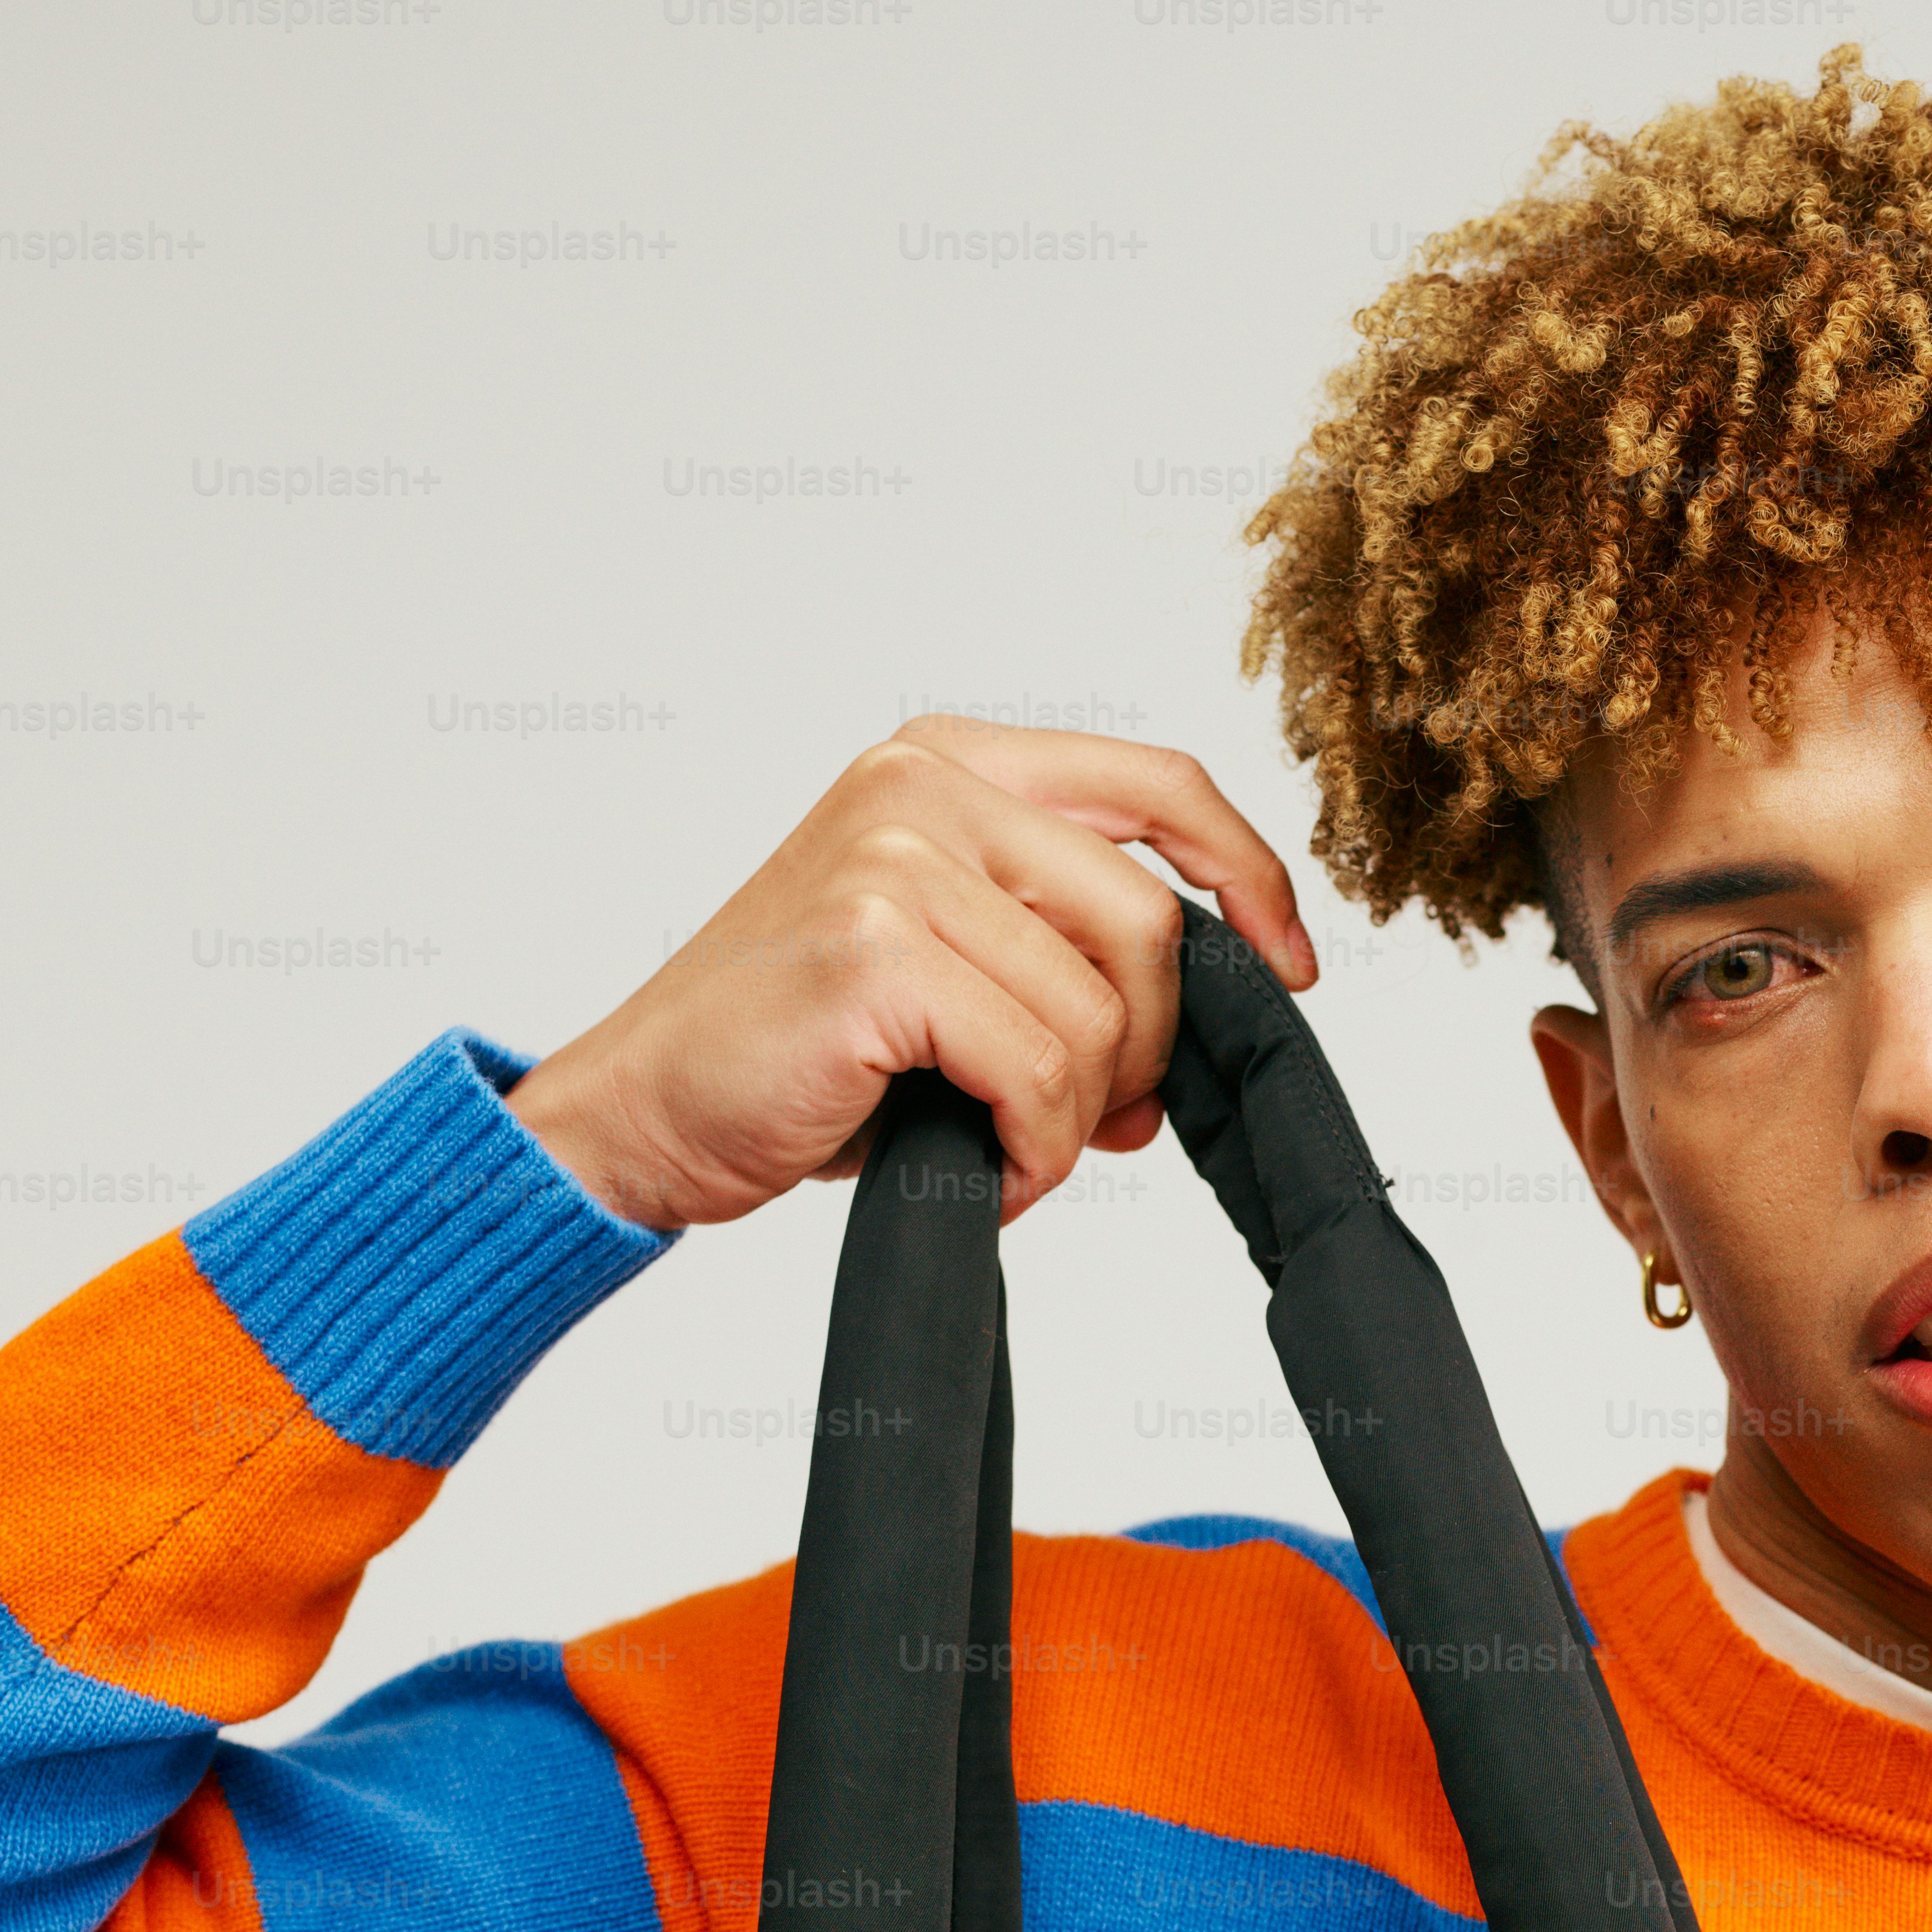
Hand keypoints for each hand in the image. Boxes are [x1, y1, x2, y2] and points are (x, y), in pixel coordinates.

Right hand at [505, 717, 1319, 1231]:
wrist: (641, 1112)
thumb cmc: (795, 1051)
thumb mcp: (950, 971)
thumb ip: (1063, 962)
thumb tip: (1193, 1040)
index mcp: (948, 762)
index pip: (1162, 785)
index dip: (1250, 878)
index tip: (1289, 971)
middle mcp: (922, 785)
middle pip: (1148, 921)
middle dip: (1150, 1053)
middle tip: (1095, 1124)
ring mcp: (895, 858)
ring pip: (1100, 1012)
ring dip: (1076, 1120)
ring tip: (1005, 1149)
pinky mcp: (877, 950)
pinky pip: (1041, 1074)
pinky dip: (1032, 1152)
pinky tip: (977, 1169)